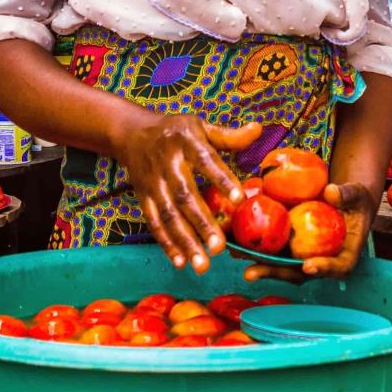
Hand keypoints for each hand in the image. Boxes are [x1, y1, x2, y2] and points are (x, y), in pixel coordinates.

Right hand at [115, 114, 260, 273]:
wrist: (132, 133)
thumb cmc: (176, 131)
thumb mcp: (200, 126)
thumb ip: (229, 136)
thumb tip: (259, 129)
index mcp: (186, 142)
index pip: (206, 160)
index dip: (221, 179)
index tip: (239, 199)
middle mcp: (168, 164)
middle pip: (185, 196)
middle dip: (202, 223)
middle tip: (219, 248)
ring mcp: (153, 183)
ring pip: (169, 215)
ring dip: (184, 241)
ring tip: (202, 265)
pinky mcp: (143, 197)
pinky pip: (154, 222)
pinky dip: (166, 243)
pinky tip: (180, 262)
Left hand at [243, 182, 375, 283]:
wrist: (344, 200)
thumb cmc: (355, 200)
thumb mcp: (356, 194)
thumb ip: (346, 195)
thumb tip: (331, 192)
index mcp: (343, 255)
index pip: (337, 267)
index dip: (323, 269)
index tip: (308, 266)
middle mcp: (320, 260)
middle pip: (298, 272)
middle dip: (274, 273)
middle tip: (252, 272)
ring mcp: (302, 254)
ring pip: (280, 262)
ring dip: (256, 261)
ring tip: (234, 255)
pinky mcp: (289, 244)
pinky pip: (272, 246)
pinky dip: (253, 243)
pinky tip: (234, 236)